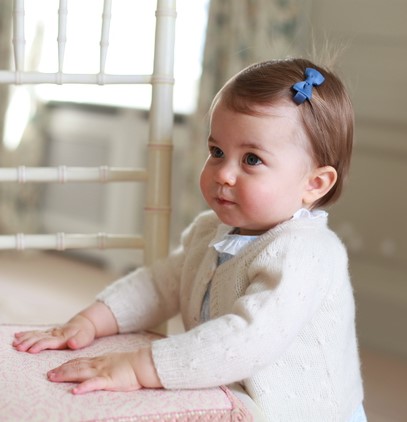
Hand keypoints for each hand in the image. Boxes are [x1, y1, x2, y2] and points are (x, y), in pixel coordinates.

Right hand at [13, 314, 95, 353]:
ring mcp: (50, 332)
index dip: (40, 345)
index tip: (31, 350)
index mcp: (62, 337)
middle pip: (38, 338)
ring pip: (35, 335)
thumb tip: (72, 343)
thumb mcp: (85, 338)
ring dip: (24, 339)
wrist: (84, 324)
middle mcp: (54, 334)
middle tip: (17, 348)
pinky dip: (26, 334)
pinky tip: (17, 335)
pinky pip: (36, 333)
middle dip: (27, 343)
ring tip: (14, 343)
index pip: (48, 341)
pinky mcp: (48, 333)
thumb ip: (78, 341)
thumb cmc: (84, 333)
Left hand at [47, 348, 161, 393]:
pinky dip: (84, 387)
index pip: (80, 361)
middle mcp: (99, 364)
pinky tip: (75, 391)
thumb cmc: (132, 365)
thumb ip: (106, 364)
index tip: (56, 367)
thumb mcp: (116, 361)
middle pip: (76, 366)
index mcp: (101, 360)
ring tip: (53, 378)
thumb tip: (99, 368)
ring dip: (66, 375)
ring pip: (80, 373)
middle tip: (48, 374)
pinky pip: (94, 384)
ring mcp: (103, 372)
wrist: (143, 363)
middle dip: (61, 370)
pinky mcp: (109, 380)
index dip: (67, 364)